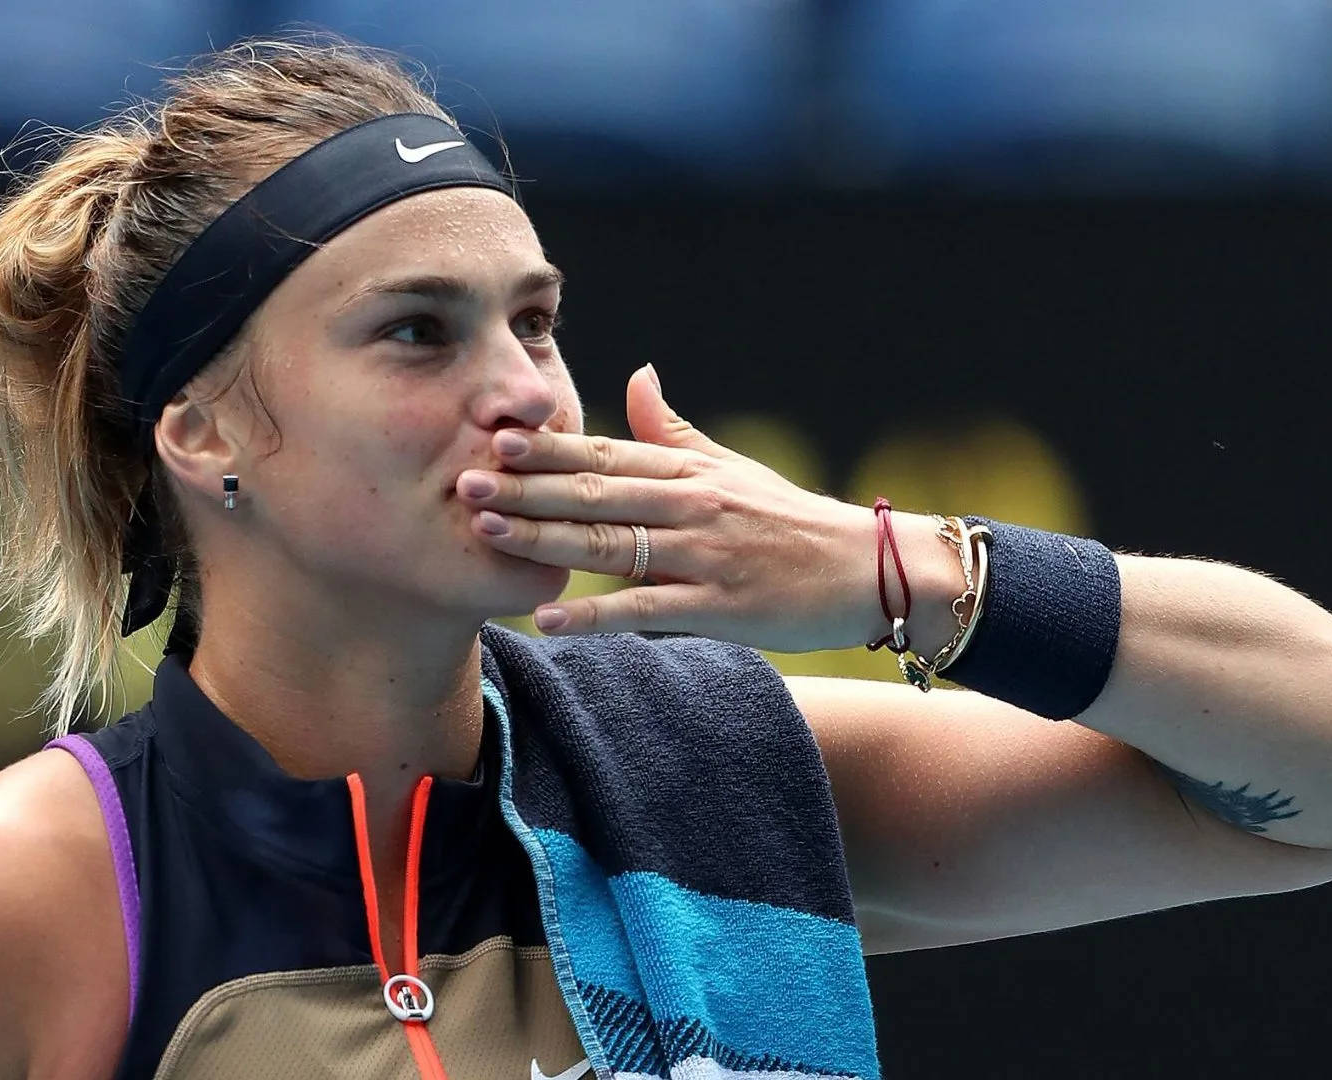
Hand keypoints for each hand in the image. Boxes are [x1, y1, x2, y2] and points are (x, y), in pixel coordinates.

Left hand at [456, 364, 897, 652]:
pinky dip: (597, 614)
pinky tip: (550, 619)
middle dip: (526, 488)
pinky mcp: (720, 605)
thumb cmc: (788, 519)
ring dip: (545, 540)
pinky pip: (647, 609)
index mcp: (686, 469)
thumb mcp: (730, 466)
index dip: (545, 446)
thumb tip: (637, 371)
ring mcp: (703, 554)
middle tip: (465, 481)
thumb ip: (673, 428)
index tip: (491, 436)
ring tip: (488, 534)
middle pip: (594, 492)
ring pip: (611, 544)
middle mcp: (689, 504)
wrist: (866, 570)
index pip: (603, 451)